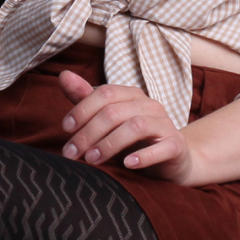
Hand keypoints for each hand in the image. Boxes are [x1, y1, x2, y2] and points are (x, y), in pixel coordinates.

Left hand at [55, 68, 199, 184]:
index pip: (104, 94)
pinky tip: (127, 164)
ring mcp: (165, 124)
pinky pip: (162, 148)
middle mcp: (150, 105)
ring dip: (109, 144)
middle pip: (114, 112)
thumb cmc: (134, 139)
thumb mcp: (108, 119)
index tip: (65, 129)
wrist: (172, 159)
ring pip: (135, 127)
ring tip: (92, 159)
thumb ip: (85, 99)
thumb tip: (63, 75)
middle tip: (71, 153)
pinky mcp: (176, 146)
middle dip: (88, 133)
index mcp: (132, 95)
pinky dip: (144, 156)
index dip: (82, 109)